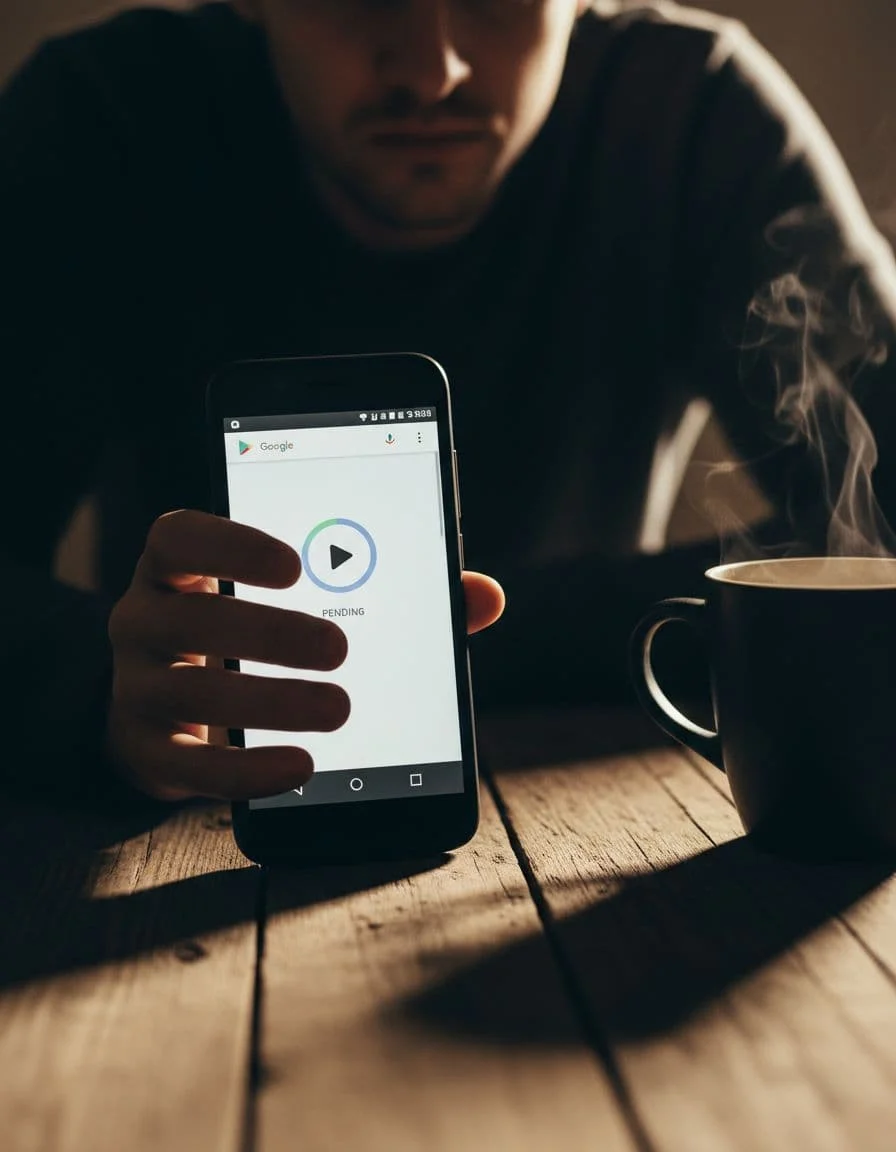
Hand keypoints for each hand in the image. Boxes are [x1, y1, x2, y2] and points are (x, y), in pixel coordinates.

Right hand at [106, 510, 503, 801]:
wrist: (177, 712)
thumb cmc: (258, 641)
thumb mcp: (307, 603)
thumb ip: (396, 591)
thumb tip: (484, 595)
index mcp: (179, 568)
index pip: (181, 539)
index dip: (232, 545)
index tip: (292, 563)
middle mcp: (144, 619)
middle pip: (192, 618)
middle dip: (269, 634)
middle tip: (338, 649)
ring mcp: (136, 687)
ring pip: (191, 694)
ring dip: (271, 703)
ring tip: (339, 708)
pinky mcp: (146, 751)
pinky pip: (190, 766)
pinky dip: (246, 771)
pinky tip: (300, 768)